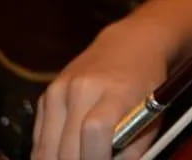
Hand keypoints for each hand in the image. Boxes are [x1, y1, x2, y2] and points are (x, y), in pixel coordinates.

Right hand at [31, 17, 171, 159]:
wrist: (130, 44)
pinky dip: (50, 154)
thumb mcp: (152, 113)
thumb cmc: (145, 82)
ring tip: (83, 157)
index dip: (97, 159)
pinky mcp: (46, 96)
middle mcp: (81, 88)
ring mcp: (59, 90)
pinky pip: (38, 140)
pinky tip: (68, 152)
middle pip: (66, 148)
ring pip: (46, 150)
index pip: (94, 133)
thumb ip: (134, 150)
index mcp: (113, 90)